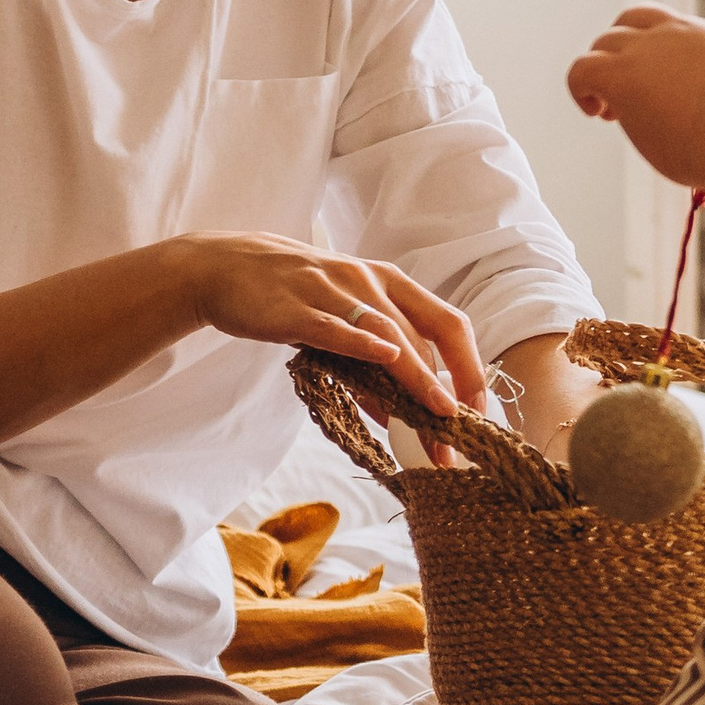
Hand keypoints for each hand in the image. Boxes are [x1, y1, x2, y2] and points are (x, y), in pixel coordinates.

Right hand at [178, 232, 486, 423]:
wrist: (226, 268)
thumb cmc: (290, 297)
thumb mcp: (338, 324)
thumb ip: (369, 365)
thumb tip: (393, 413)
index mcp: (389, 283)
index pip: (446, 323)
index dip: (469, 365)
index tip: (478, 410)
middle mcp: (369, 281)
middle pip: (424, 336)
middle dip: (445, 390)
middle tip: (456, 437)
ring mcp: (333, 291)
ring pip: (388, 334)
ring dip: (416, 379)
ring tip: (435, 417)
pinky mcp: (295, 307)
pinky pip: (335, 327)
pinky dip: (363, 344)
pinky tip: (384, 364)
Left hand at [568, 4, 704, 181]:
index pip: (667, 26)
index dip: (650, 51)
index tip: (654, 87)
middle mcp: (675, 33)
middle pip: (630, 23)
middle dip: (621, 55)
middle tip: (626, 99)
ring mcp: (646, 49)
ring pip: (603, 42)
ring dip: (601, 74)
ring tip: (611, 113)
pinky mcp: (621, 73)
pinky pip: (581, 69)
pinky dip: (580, 88)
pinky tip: (595, 112)